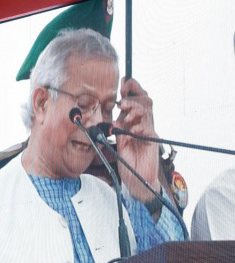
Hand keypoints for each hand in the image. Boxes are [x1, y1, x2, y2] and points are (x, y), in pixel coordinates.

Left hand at [115, 77, 162, 202]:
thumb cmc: (128, 162)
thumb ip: (118, 127)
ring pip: (146, 111)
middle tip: (120, 98)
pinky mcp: (151, 142)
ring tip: (122, 108)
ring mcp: (149, 132)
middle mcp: (143, 125)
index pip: (137, 100)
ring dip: (134, 107)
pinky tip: (132, 126)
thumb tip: (111, 115)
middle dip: (133, 94)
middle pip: (145, 101)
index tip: (123, 82)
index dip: (132, 89)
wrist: (137, 180)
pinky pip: (148, 128)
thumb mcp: (118, 141)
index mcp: (134, 123)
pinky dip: (140, 124)